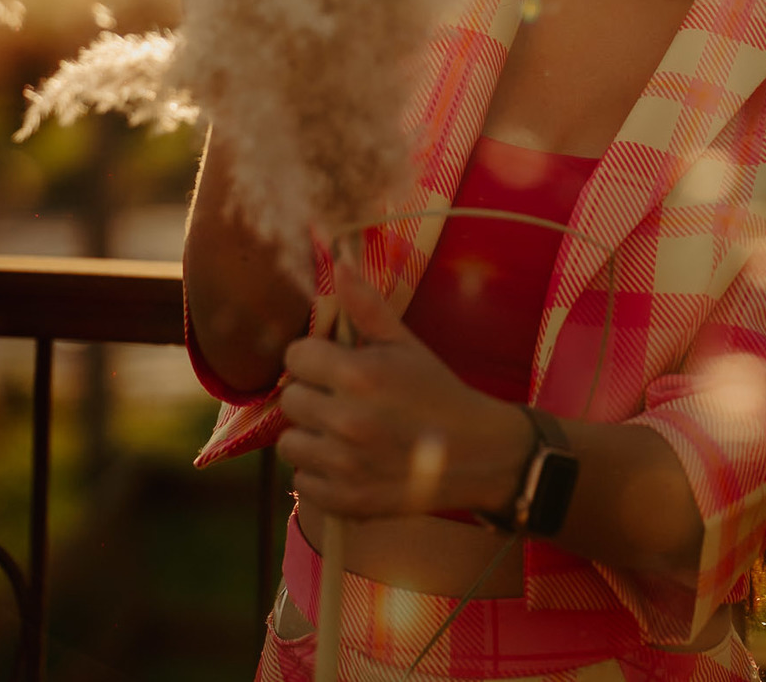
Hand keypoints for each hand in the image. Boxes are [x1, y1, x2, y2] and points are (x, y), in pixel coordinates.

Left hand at [277, 260, 531, 521]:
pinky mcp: (345, 502)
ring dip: (310, 435)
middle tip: (341, 398)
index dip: (314, 357)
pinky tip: (349, 461)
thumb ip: (366, 307)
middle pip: (289, 398)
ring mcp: (344, 466)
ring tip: (342, 430)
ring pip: (288, 442)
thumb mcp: (406, 345)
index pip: (296, 356)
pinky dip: (319, 472)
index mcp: (359, 375)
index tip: (334, 364)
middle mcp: (346, 421)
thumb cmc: (438, 391)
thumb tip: (338, 264)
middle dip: (312, 394)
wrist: (477, 454)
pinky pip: (302, 481)